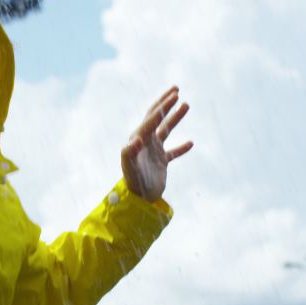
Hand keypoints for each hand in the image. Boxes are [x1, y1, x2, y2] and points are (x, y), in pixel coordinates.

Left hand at [121, 86, 192, 201]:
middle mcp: (144, 142)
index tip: (174, 96)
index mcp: (138, 139)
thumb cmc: (132, 182)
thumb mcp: (129, 167)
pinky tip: (190, 143)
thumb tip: (135, 139)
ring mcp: (153, 152)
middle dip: (165, 104)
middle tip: (176, 89)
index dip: (162, 107)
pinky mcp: (160, 163)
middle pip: (155, 118)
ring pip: (165, 131)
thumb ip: (129, 152)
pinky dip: (181, 148)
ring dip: (175, 118)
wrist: (137, 199)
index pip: (150, 119)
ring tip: (186, 104)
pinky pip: (172, 152)